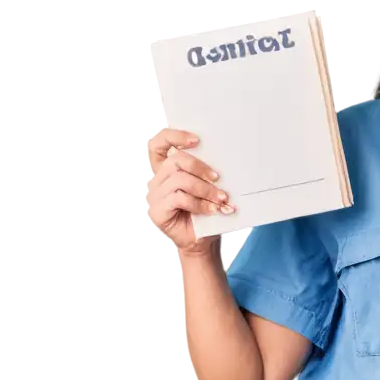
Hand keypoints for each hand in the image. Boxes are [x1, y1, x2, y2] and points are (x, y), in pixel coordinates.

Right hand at [143, 127, 232, 255]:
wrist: (201, 244)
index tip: (197, 140)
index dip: (174, 136)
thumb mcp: (208, 190)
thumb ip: (207, 174)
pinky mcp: (157, 211)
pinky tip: (212, 210)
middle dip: (200, 167)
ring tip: (222, 199)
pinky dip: (199, 203)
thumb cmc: (205, 216)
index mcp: (166, 171)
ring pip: (180, 180)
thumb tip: (225, 160)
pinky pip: (179, 198)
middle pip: (174, 160)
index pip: (158, 144)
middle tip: (218, 178)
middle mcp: (157, 181)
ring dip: (205, 189)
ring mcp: (154, 196)